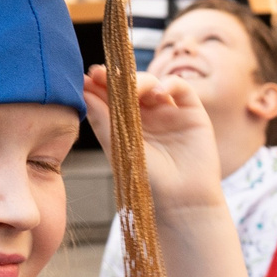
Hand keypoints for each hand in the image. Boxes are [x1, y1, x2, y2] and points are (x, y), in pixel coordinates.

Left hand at [83, 65, 225, 213]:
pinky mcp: (192, 112)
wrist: (181, 201)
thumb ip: (103, 121)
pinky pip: (180, 87)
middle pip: (130, 87)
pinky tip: (160, 94)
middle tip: (100, 75)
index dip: (100, 85)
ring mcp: (169, 112)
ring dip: (140, 81)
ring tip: (133, 90)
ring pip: (153, 83)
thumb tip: (84, 91)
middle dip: (115, 79)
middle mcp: (147, 116)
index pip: (111, 98)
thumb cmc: (148, 183)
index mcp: (126, 125)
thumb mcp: (120, 150)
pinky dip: (169, 84)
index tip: (88, 77)